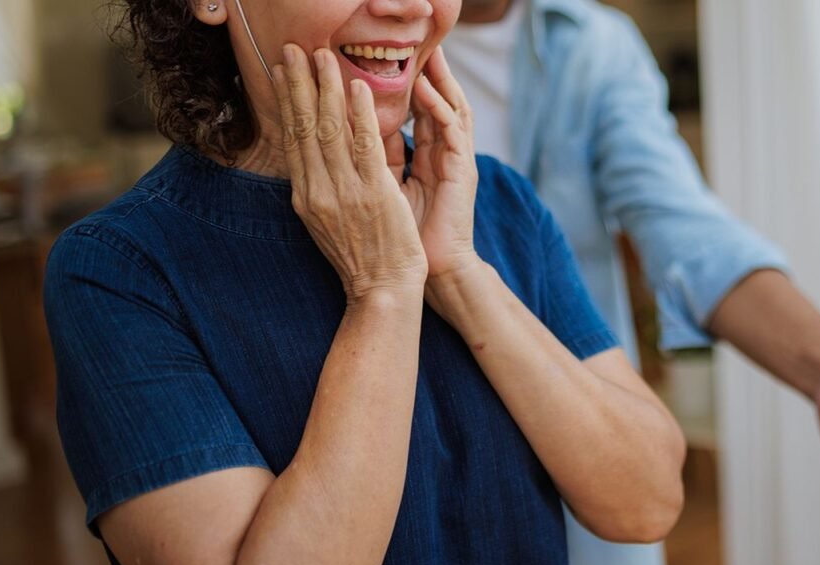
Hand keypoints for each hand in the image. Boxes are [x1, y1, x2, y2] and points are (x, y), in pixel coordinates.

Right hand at [272, 45, 426, 300]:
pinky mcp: (373, 194)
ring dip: (326, 88)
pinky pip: (364, 145)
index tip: (281, 71)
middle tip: (294, 49)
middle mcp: (319, 191)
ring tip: (324, 56)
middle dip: (298, 84)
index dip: (286, 102)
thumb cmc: (362, 259)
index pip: (292, 139)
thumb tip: (311, 159)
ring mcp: (345, 192)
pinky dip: (359, 114)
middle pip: (303, 127)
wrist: (382, 292)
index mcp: (306, 197)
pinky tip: (357, 88)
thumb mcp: (327, 224)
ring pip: (329, 130)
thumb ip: (319, 190)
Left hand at [399, 47, 479, 281]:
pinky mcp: (462, 172)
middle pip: (437, 99)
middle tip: (412, 40)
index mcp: (427, 155)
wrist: (430, 271)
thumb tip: (356, 130)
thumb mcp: (387, 187)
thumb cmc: (406, 235)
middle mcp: (444, 153)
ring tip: (422, 52)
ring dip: (437, 78)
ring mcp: (455, 161)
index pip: (418, 108)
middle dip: (426, 69)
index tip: (389, 55)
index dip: (406, 79)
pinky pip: (451, 132)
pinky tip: (425, 89)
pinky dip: (438, 107)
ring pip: (449, 107)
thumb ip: (380, 157)